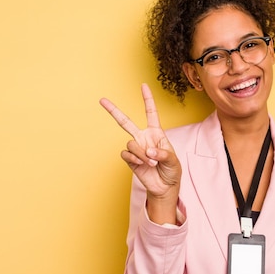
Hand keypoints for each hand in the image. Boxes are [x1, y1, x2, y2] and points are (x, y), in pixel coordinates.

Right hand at [100, 84, 181, 205]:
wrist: (164, 187)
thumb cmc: (172, 170)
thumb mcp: (173, 160)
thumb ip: (163, 153)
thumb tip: (148, 149)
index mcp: (156, 133)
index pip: (150, 113)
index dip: (147, 99)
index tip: (143, 85)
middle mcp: (143, 138)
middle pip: (125, 122)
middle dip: (113, 110)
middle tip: (101, 100)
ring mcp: (135, 148)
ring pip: (131, 143)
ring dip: (142, 154)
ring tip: (152, 162)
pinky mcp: (130, 159)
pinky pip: (126, 154)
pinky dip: (134, 159)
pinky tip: (142, 164)